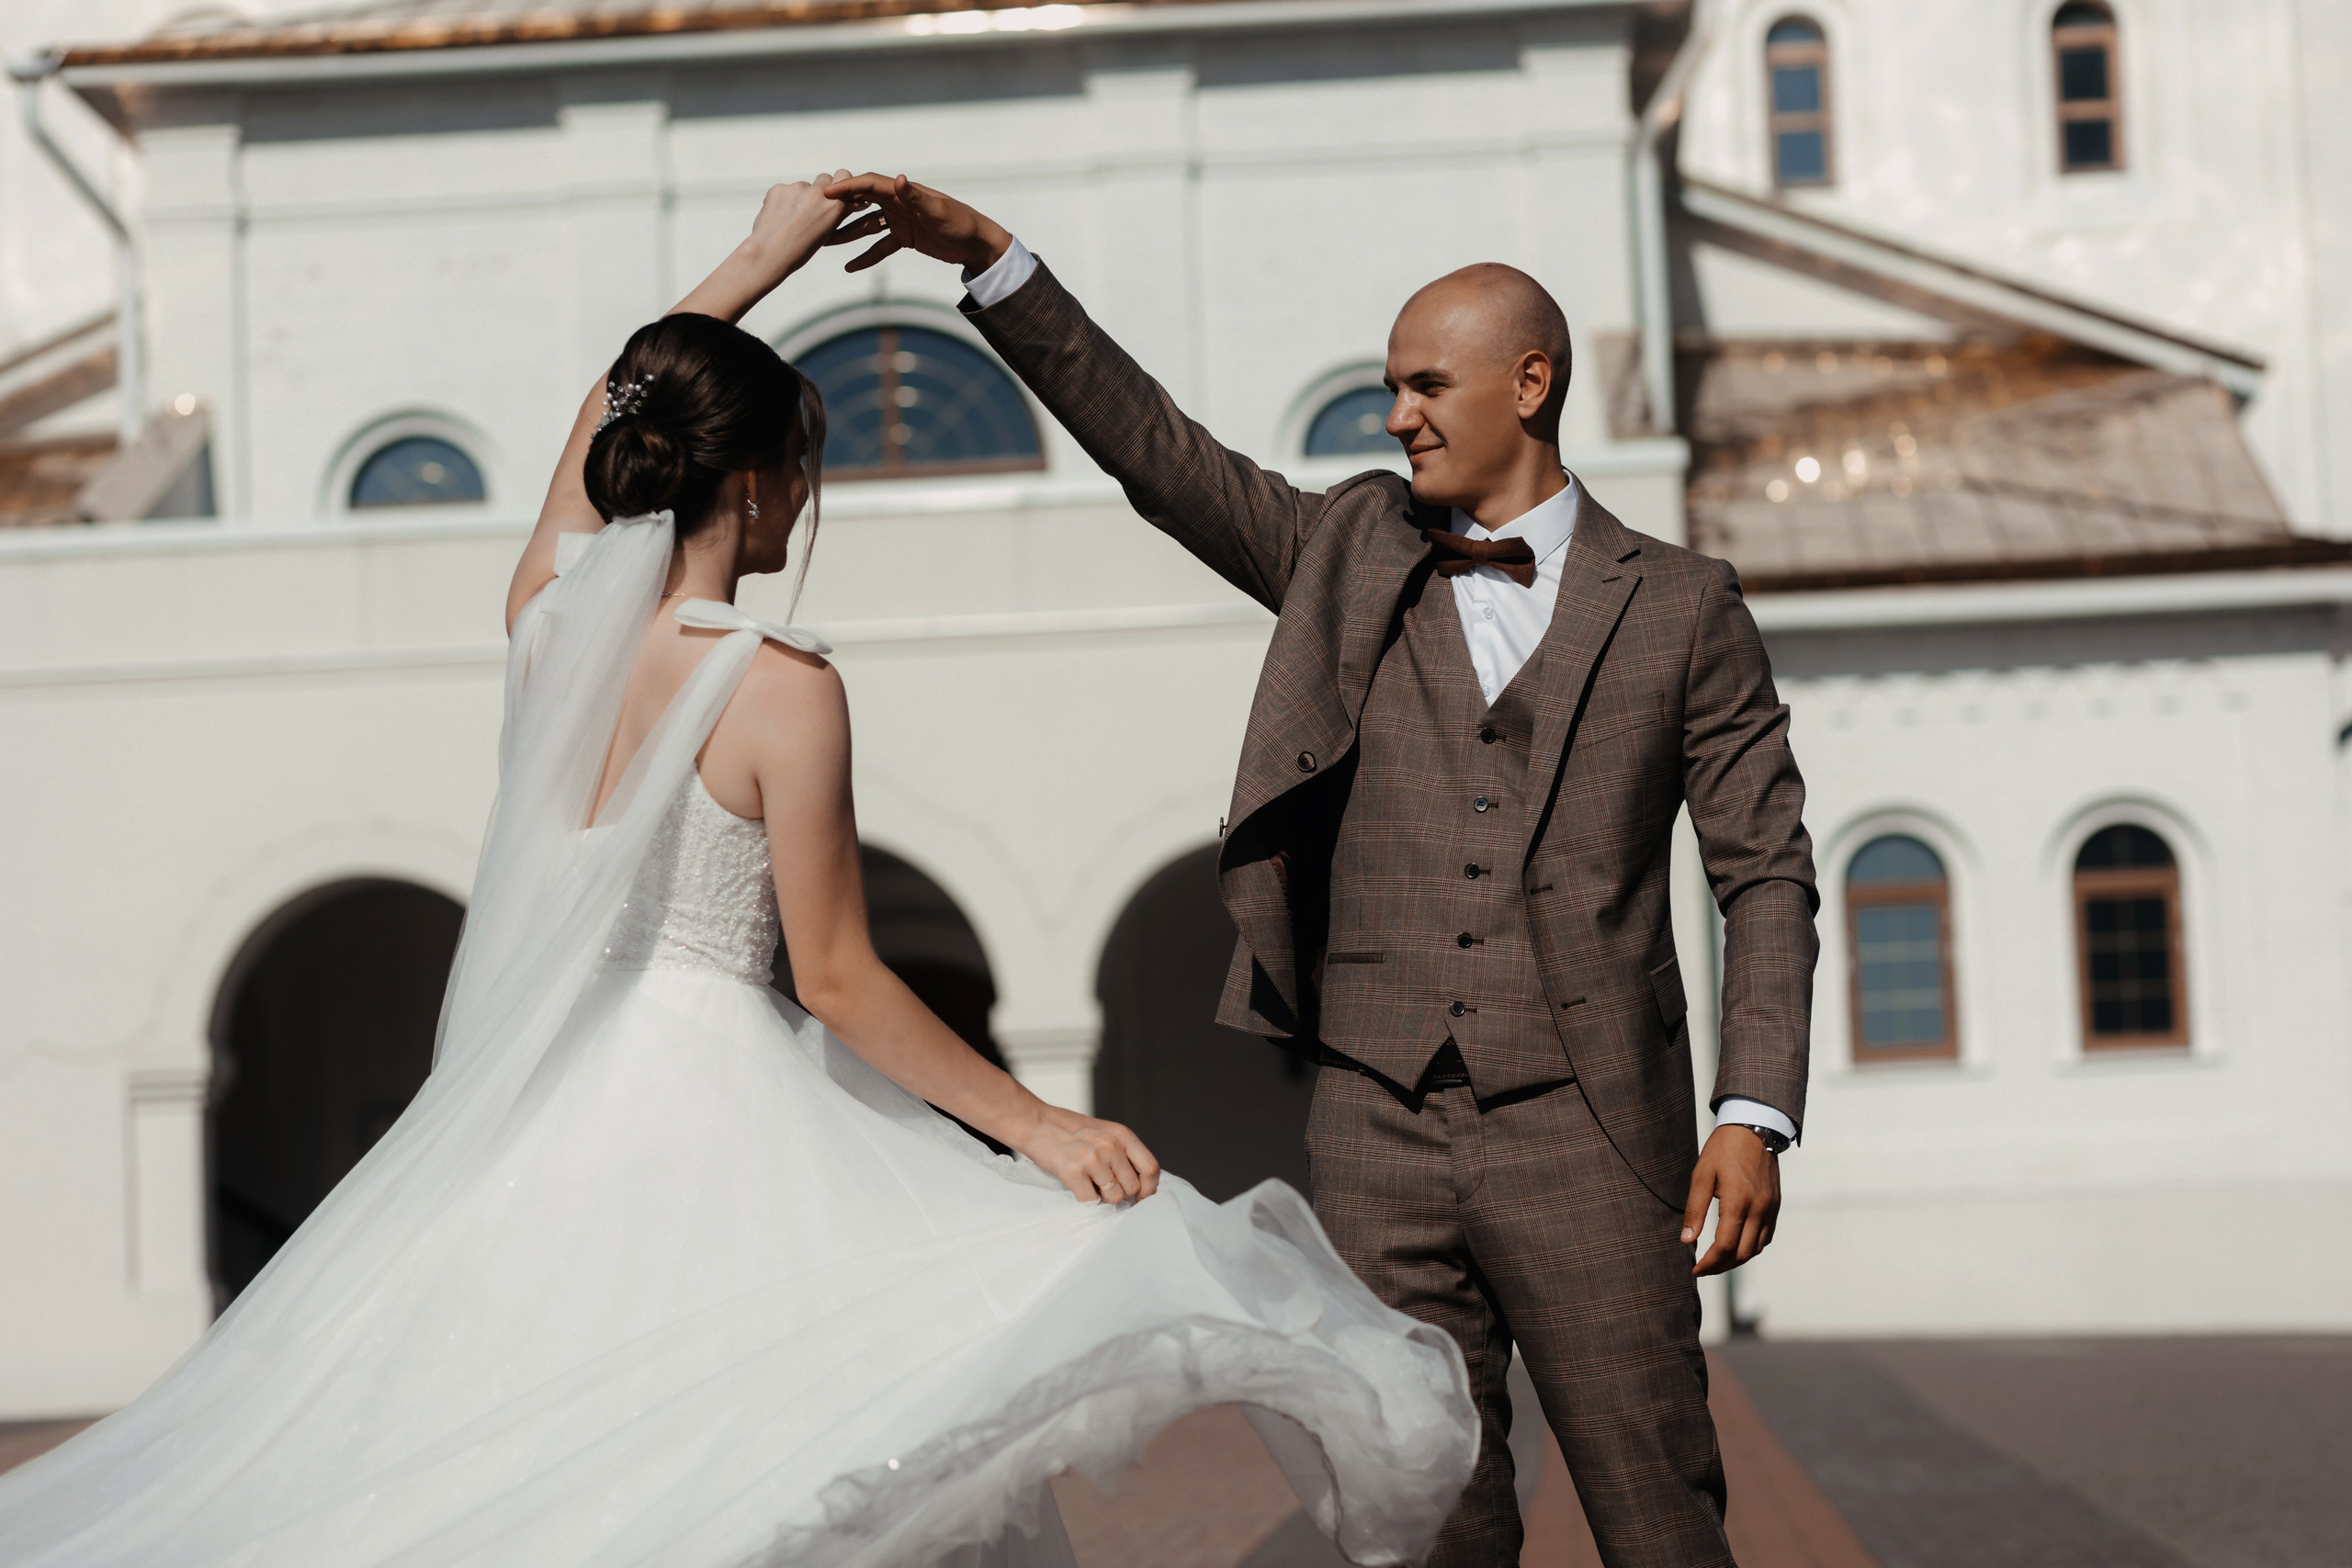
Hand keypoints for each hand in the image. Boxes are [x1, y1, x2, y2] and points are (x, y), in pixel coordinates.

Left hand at [740, 170, 883, 279]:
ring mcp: (797, 188)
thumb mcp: (827, 231)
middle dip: (820, 190)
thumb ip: (838, 211)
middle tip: (811, 209)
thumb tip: (851, 201)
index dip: (840, 182)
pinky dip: (784, 200)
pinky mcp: (779, 188)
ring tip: (792, 219)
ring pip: (803, 187)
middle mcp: (818, 192)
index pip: (843, 176)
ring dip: (800, 198)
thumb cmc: (800, 249)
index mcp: (834, 205)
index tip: (836, 190)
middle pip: (824, 179)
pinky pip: (785, 190)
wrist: (771, 253)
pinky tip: (780, 216)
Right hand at [821, 172, 1011, 274]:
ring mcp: (900, 220)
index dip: (848, 187)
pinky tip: (849, 266)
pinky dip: (866, 256)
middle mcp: (898, 203)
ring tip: (824, 244)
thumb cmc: (962, 222)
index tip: (827, 193)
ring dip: (847, 235)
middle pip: (862, 203)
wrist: (978, 243)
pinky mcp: (905, 237)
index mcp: (904, 192)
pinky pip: (880, 247)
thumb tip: (900, 179)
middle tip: (816, 218)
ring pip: (866, 226)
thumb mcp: (939, 211)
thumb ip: (917, 197)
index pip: (870, 185)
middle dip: (840, 210)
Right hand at [1015, 1103, 1162, 1205]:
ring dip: (1102, 1198)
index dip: (1149, 1188)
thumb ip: (1124, 1153)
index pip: (1150, 1168)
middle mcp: (1111, 1146)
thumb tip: (1142, 1186)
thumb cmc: (1070, 1131)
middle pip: (1132, 1188)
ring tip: (1087, 1182)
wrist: (1036, 1123)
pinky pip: (1091, 1202)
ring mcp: (1093, 1159)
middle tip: (1101, 1184)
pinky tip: (1077, 1187)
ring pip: (1114, 1198)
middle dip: (1120, 1193)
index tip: (1141, 1197)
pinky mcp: (1073, 1172)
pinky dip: (1086, 1201)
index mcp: (1123, 1135)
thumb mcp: (1105, 1133)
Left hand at [1681, 1124, 1780, 1276]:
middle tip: (1704, 1269)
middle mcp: (1759, 1209)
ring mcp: (1770, 1208)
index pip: (1724, 1246)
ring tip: (1717, 1261)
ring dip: (1737, 1260)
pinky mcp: (1775, 1206)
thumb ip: (1695, 1209)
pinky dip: (1751, 1248)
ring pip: (1756, 1249)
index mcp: (1738, 1201)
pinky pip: (1766, 1237)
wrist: (1754, 1129)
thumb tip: (1686, 1241)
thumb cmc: (1723, 1150)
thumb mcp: (1702, 1175)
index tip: (1695, 1270)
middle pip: (1742, 1254)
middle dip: (1721, 1267)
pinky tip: (1736, 1246)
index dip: (1708, 1264)